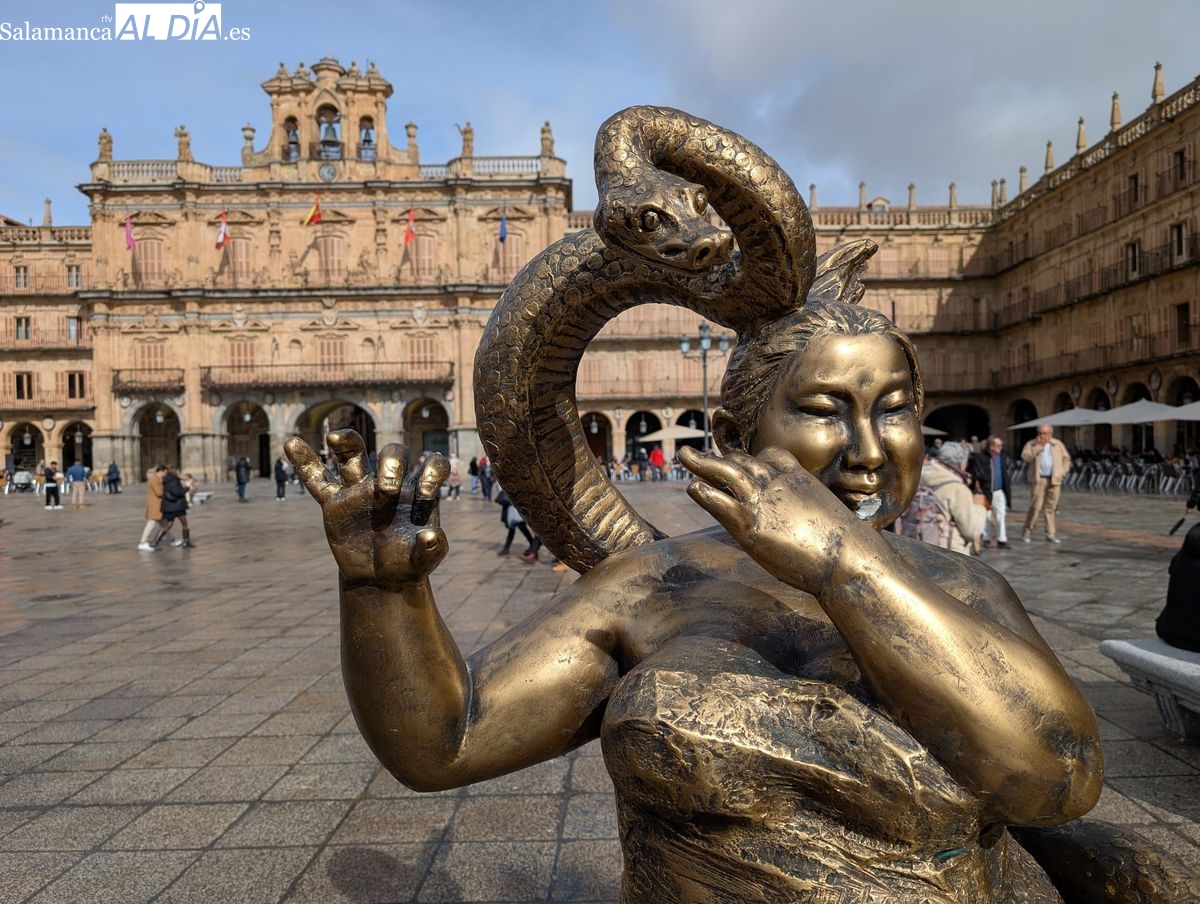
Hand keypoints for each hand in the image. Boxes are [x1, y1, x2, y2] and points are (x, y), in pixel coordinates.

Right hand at [286, 430, 448, 588]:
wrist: (381, 578)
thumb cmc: (408, 562)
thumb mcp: (425, 561)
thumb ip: (433, 549)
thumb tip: (431, 535)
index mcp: (418, 491)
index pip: (432, 465)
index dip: (431, 471)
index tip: (425, 493)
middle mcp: (390, 483)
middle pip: (393, 453)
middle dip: (391, 465)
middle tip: (387, 490)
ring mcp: (361, 491)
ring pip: (353, 456)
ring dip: (346, 442)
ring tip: (334, 437)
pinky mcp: (336, 503)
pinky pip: (317, 480)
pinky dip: (304, 463)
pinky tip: (290, 443)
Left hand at [678, 445, 869, 590]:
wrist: (847, 557)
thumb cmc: (846, 546)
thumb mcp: (828, 517)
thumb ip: (812, 513)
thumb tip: (816, 528)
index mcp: (797, 477)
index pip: (769, 456)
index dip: (752, 458)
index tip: (738, 460)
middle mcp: (777, 482)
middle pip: (743, 461)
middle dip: (720, 457)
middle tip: (697, 454)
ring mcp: (761, 500)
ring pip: (726, 472)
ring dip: (702, 463)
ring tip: (684, 456)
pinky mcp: (749, 523)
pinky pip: (719, 501)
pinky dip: (704, 492)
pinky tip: (693, 487)